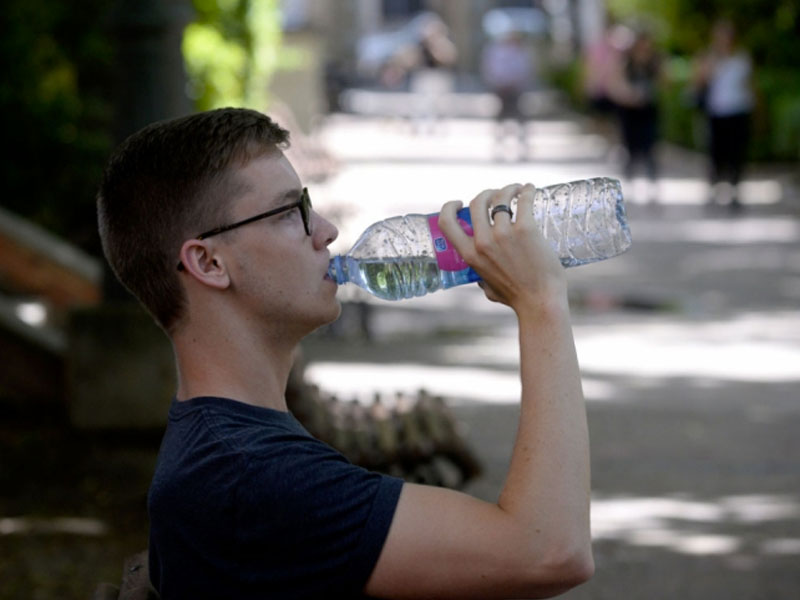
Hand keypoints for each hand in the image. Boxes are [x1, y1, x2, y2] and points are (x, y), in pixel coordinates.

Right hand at [437, 183, 566, 313]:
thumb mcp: (487, 288)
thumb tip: (479, 277)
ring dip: (509, 188)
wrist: (540, 301)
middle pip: (477, 202)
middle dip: (486, 193)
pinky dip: (527, 191)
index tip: (459, 202)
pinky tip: (530, 189)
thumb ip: (481, 279)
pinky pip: (524, 200)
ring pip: (500, 198)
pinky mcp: (526, 230)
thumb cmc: (516, 298)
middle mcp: (483, 242)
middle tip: (498, 194)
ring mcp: (504, 234)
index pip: (447, 222)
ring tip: (517, 189)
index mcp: (470, 255)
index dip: (449, 207)